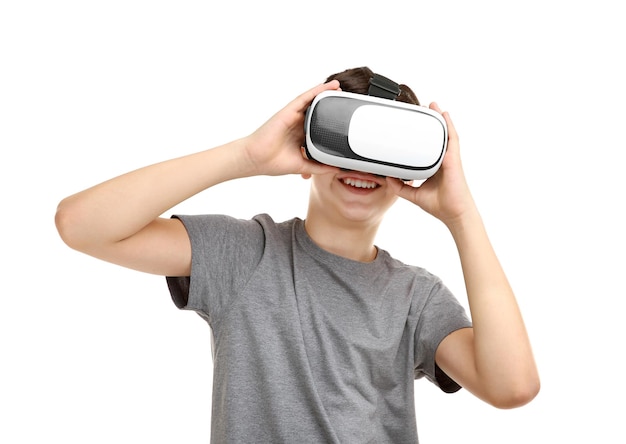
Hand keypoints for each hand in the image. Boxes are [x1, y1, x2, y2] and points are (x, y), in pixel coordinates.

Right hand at [242, 80, 340, 176]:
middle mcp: (297, 124)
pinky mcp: (288, 111)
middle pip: (317, 111)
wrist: (256, 159)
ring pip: (312, 101)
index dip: (332, 121)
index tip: (345, 119)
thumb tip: (335, 168)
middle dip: (330, 105)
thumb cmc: (273, 162)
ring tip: (339, 87)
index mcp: (301, 136)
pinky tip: (328, 86)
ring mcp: (293, 116)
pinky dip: (316, 91)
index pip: (319, 126)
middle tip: (345, 99)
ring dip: (325, 93)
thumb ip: (319, 166)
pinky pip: (304, 98)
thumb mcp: (302, 166)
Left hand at [386, 103, 475, 226]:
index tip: (412, 124)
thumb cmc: (440, 205)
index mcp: (434, 167)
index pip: (427, 147)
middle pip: (436, 137)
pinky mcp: (454, 159)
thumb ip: (400, 187)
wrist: (454, 214)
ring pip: (444, 134)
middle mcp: (442, 160)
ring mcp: (449, 158)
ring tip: (432, 105)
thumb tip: (387, 178)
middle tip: (421, 108)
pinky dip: (448, 125)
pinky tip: (444, 114)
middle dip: (430, 122)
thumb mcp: (414, 194)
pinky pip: (452, 138)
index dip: (421, 135)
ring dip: (439, 118)